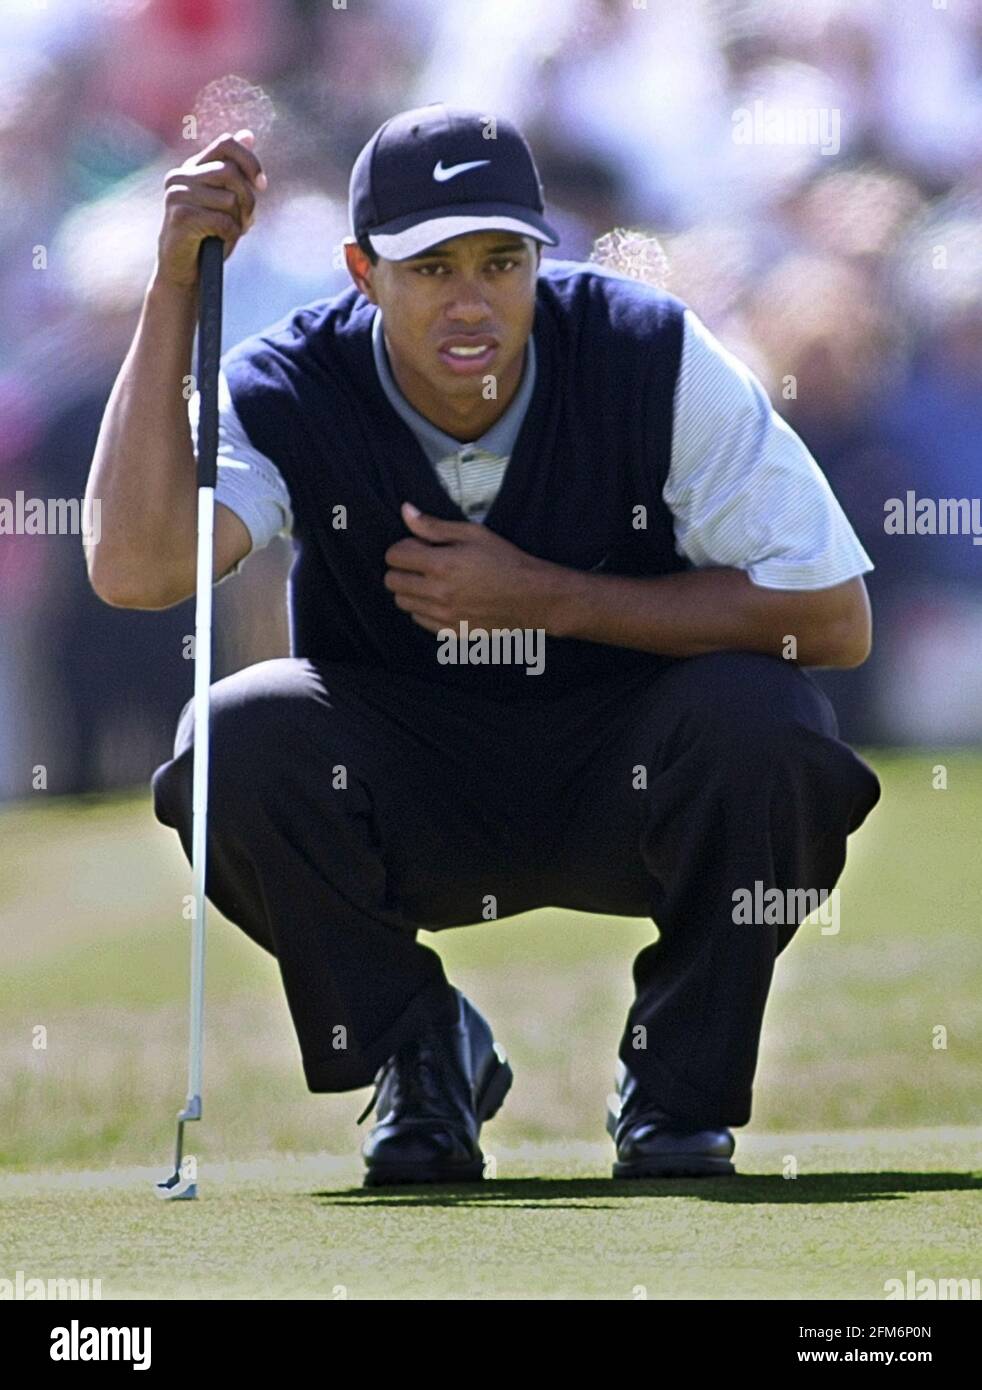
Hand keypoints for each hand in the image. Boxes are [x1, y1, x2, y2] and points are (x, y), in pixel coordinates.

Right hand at [155, 130, 266, 288]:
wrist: (185, 273)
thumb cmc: (208, 238)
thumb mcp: (227, 201)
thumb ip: (236, 172)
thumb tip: (248, 134)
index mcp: (192, 168)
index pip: (226, 144)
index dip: (250, 161)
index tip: (262, 185)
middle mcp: (180, 176)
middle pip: (231, 171)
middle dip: (248, 199)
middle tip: (248, 220)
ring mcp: (177, 195)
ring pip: (229, 197)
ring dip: (239, 220)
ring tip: (231, 232)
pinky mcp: (180, 216)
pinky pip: (222, 220)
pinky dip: (230, 234)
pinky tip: (221, 241)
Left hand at [384, 502, 556, 634]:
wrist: (533, 597)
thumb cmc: (506, 561)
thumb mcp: (473, 534)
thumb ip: (434, 526)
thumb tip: (406, 511)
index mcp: (441, 565)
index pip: (394, 557)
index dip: (403, 547)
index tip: (419, 546)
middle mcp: (438, 593)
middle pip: (392, 582)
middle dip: (402, 569)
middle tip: (422, 564)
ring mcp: (444, 616)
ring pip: (403, 603)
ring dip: (411, 590)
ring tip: (433, 581)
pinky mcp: (451, 632)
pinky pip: (419, 620)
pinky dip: (423, 609)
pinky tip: (442, 599)